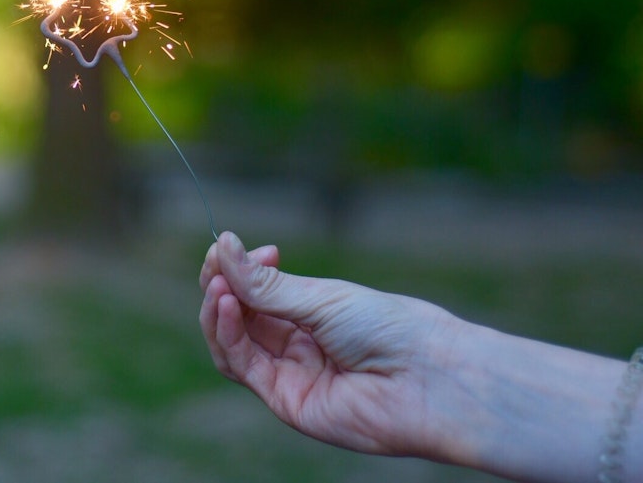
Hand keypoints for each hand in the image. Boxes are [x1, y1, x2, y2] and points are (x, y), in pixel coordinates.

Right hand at [199, 232, 457, 456]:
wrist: (428, 379)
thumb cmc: (388, 329)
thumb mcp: (320, 297)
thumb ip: (266, 284)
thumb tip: (222, 244)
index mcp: (309, 313)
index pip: (253, 291)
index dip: (234, 269)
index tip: (226, 245)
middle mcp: (294, 343)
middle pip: (236, 315)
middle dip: (221, 286)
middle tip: (217, 264)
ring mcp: (288, 373)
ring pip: (230, 342)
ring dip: (217, 311)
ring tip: (219, 286)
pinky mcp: (285, 400)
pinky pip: (242, 366)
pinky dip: (228, 334)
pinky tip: (229, 307)